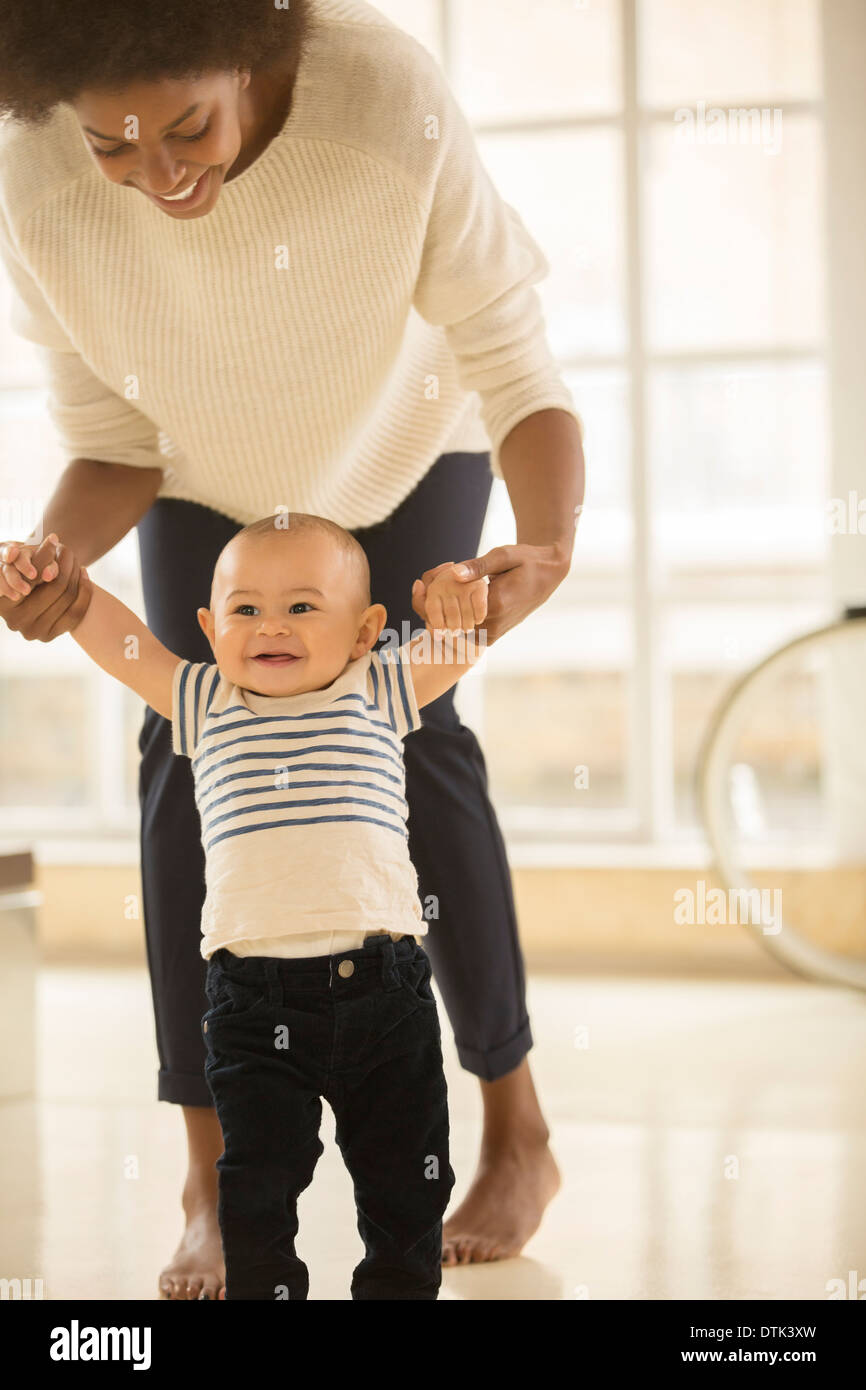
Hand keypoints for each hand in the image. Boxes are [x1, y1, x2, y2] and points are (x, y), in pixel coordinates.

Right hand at [0, 533, 90, 640]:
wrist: (31, 598)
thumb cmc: (23, 572)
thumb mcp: (26, 561)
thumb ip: (39, 555)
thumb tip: (54, 540)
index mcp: (4, 602)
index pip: (34, 574)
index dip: (46, 556)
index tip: (55, 539)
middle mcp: (15, 622)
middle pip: (55, 587)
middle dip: (65, 565)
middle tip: (70, 550)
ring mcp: (33, 632)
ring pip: (67, 598)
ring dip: (77, 576)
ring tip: (78, 563)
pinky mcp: (49, 636)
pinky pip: (76, 614)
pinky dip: (84, 593)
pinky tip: (85, 577)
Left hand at [412, 543, 569, 643]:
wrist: (547, 575)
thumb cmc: (525, 560)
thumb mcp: (503, 555)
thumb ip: (478, 566)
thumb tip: (452, 573)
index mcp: (495, 605)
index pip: (452, 609)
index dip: (434, 596)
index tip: (426, 582)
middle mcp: (494, 624)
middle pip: (450, 623)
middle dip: (434, 607)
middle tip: (425, 586)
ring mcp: (493, 634)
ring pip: (454, 631)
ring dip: (442, 615)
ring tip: (438, 592)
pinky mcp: (491, 637)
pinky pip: (463, 633)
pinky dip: (453, 620)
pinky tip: (451, 602)